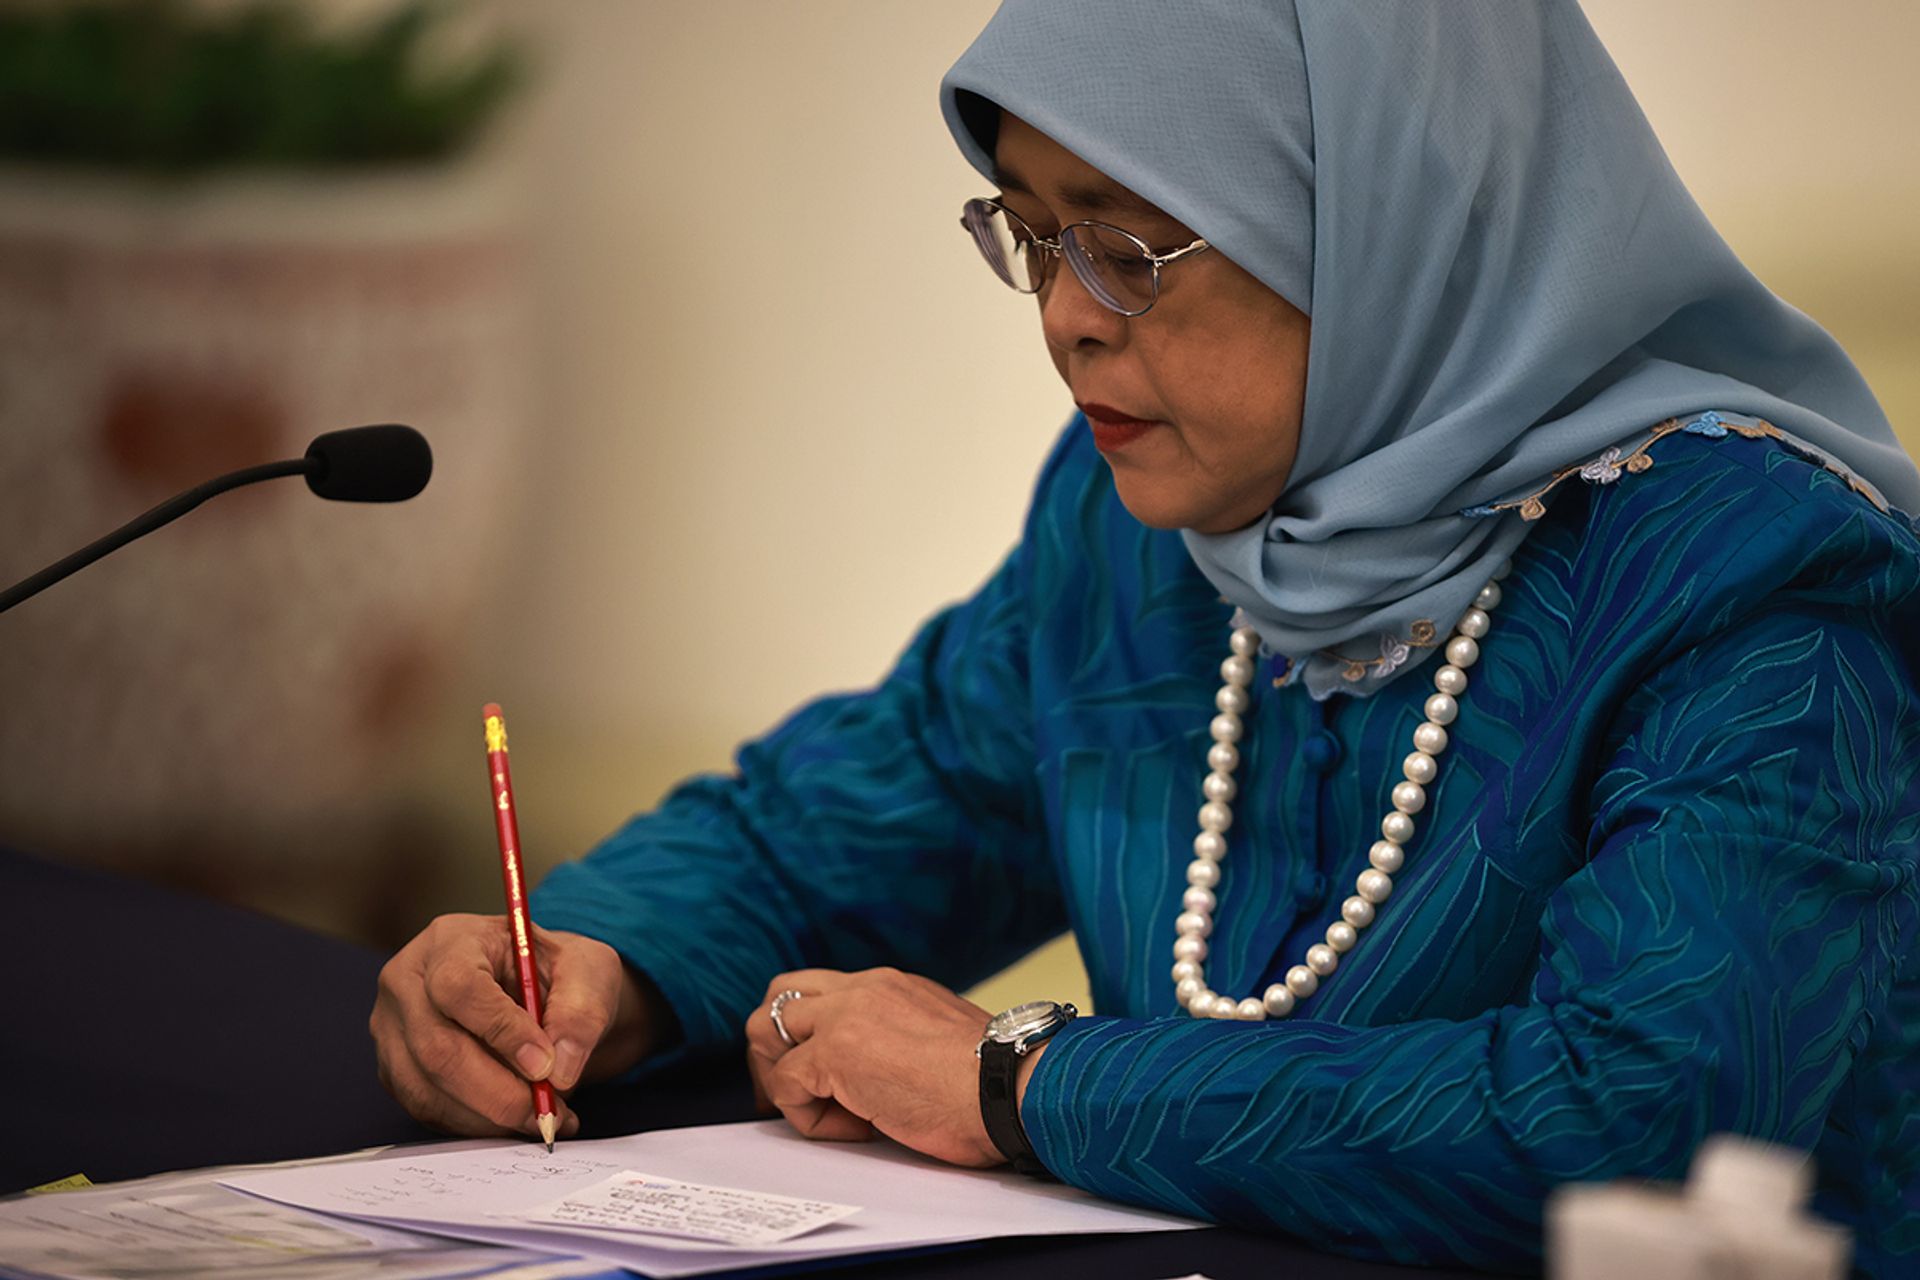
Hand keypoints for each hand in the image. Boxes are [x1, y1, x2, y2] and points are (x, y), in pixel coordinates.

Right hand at [371, 912, 664, 1138]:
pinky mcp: (397, 1070)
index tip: (545, 1065)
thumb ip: (581, 1013)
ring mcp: (393, 1029)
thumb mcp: (587, 971)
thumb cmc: (557, 973)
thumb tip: (560, 1070)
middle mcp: (407, 982)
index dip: (500, 1031)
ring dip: (490, 1116)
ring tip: (542, 1116)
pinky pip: (428, 1111)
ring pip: (428, 1088)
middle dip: (498, 1091)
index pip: (458, 986)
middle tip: (549, 1110)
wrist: (539, 991)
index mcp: (450, 941)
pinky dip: (477, 1125)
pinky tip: (515, 1120)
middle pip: (435, 1047)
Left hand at [743, 967, 1020, 1167]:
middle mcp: (864, 988)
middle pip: (780, 994)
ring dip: (782, 1077)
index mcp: (891, 985)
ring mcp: (846, 1016)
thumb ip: (899, 1038)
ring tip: (825, 1113)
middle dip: (774, 1045)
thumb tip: (877, 1074)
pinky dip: (808, 1117)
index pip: (821, 992)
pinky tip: (857, 1129)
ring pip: (765, 1029)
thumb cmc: (993, 1082)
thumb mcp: (937, 1039)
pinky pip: (786, 1085)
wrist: (1012, 1089)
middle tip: (794, 1092)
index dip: (809, 1037)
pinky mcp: (836, 1052)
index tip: (826, 1080)